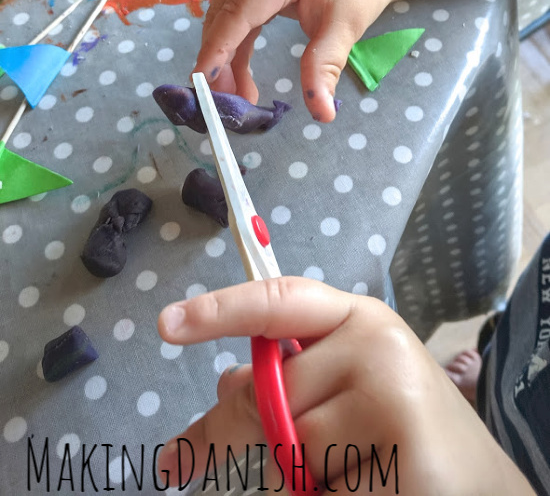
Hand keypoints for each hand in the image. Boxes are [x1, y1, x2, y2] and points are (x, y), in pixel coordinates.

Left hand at [156, 278, 533, 494]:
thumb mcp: (348, 388)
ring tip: (356, 468)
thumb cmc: (404, 427)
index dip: (222, 310)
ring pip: (291, 455)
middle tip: (174, 464)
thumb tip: (226, 382)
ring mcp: (395, 397)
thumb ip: (292, 380)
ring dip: (305, 479)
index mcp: (359, 319)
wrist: (480, 482)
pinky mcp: (408, 456)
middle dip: (228, 435)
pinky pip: (323, 495)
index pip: (281, 302)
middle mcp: (378, 344)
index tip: (166, 325)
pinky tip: (376, 489)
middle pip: (269, 396)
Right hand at [192, 0, 400, 121]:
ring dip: (224, 59)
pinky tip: (241, 79)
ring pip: (224, 18)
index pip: (238, 11)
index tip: (202, 83)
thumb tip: (321, 114)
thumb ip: (325, 69)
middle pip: (223, 14)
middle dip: (217, 60)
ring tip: (235, 97)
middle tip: (224, 103)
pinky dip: (235, 50)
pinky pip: (235, 19)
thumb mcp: (345, 29)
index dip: (217, 48)